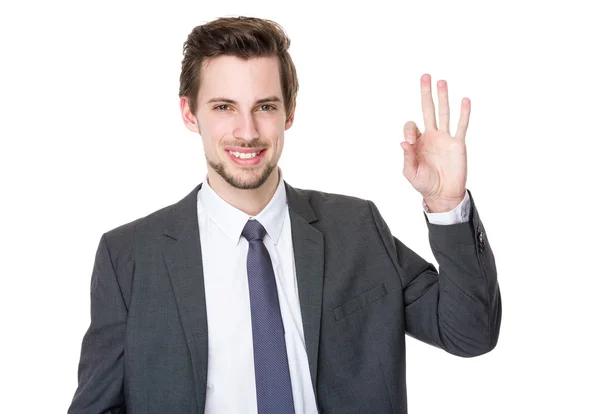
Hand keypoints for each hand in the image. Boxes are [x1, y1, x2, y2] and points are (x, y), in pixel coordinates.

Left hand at [400, 74, 470, 211]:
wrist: (443, 193)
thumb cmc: (424, 183)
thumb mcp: (411, 172)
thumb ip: (407, 157)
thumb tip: (404, 142)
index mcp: (417, 142)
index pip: (411, 126)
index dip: (409, 130)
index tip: (411, 142)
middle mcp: (431, 136)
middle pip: (428, 110)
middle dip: (426, 94)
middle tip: (425, 77)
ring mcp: (445, 138)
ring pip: (444, 113)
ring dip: (443, 97)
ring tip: (442, 81)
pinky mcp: (457, 144)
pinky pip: (461, 126)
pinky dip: (463, 113)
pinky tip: (464, 100)